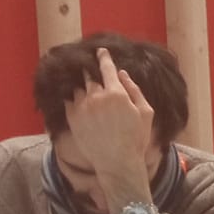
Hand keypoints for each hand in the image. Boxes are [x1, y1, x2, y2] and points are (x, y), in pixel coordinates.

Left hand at [65, 48, 155, 200]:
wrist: (117, 161)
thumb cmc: (136, 138)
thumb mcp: (146, 113)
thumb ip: (135, 90)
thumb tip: (123, 74)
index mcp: (116, 93)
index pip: (107, 68)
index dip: (103, 58)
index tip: (101, 52)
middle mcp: (96, 96)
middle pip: (89, 75)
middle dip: (90, 70)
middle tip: (90, 68)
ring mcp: (81, 106)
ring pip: (77, 87)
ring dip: (81, 84)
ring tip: (82, 84)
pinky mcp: (71, 117)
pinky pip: (67, 100)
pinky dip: (70, 95)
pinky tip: (74, 97)